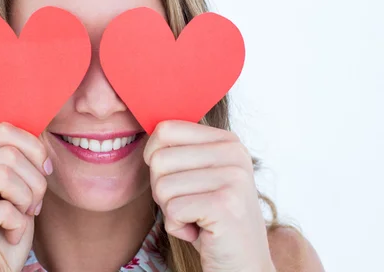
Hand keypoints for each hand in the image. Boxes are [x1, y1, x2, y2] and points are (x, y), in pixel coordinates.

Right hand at [0, 122, 50, 271]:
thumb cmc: (3, 240)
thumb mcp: (17, 193)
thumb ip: (20, 163)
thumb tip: (39, 134)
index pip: (3, 130)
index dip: (34, 150)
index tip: (44, 175)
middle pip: (8, 153)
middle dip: (34, 182)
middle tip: (33, 207)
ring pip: (3, 174)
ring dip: (26, 201)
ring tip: (21, 220)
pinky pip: (1, 209)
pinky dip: (17, 225)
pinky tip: (9, 237)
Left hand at [143, 120, 275, 271]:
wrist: (242, 264)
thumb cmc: (210, 220)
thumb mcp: (198, 176)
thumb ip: (179, 151)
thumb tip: (146, 130)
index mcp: (227, 140)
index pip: (165, 129)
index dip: (154, 158)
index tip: (174, 179)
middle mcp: (234, 153)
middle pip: (158, 159)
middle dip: (162, 190)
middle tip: (189, 206)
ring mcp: (233, 178)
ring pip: (162, 186)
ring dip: (170, 210)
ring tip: (196, 218)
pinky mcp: (226, 205)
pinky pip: (172, 210)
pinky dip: (177, 227)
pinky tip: (201, 232)